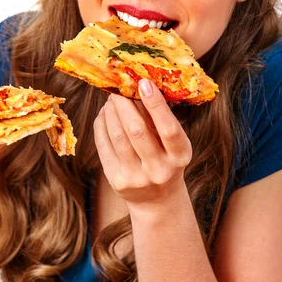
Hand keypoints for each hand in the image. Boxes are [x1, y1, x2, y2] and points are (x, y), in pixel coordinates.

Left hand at [93, 79, 191, 209]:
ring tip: (111, 98)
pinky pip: (104, 145)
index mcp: (179, 156)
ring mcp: (136, 178)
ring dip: (110, 111)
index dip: (155, 104)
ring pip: (117, 136)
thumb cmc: (166, 160)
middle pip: (136, 130)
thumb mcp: (173, 144)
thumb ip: (160, 118)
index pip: (168, 128)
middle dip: (124, 103)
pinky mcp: (117, 181)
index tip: (143, 82)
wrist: (157, 199)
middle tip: (118, 85)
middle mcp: (159, 170)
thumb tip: (141, 83)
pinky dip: (101, 124)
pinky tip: (104, 114)